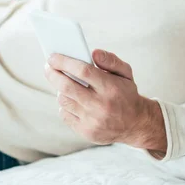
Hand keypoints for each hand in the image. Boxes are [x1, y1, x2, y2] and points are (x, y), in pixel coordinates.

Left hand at [44, 49, 165, 152]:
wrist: (136, 124)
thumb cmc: (126, 93)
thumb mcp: (125, 73)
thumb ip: (110, 60)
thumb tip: (93, 53)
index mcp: (110, 87)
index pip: (82, 71)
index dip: (64, 62)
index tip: (52, 56)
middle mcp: (100, 105)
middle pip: (67, 86)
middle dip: (53, 74)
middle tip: (48, 66)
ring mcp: (92, 120)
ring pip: (64, 100)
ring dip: (59, 89)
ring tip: (62, 82)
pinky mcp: (86, 132)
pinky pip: (65, 114)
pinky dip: (65, 105)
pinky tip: (71, 99)